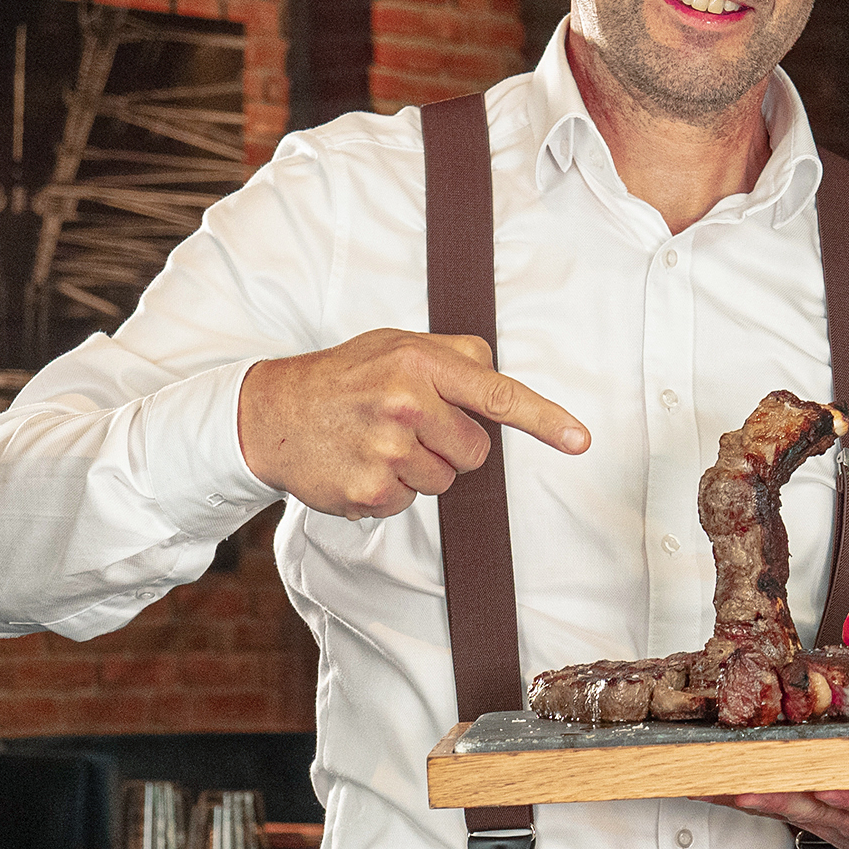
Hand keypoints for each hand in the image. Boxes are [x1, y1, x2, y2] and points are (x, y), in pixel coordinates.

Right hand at [239, 329, 589, 520]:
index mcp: (420, 363)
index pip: (498, 395)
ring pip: (444, 481)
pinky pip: (409, 503)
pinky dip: (390, 490)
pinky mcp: (368, 491)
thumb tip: (502, 383)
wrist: (269, 413)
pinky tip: (359, 464)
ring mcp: (386, 451)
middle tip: (406, 426)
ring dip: (418, 470)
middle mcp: (406, 404)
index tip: (579, 440)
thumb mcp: (398, 346)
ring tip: (376, 442)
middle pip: (476, 452)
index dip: (545, 420)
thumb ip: (455, 358)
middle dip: (450, 445)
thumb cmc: (345, 378)